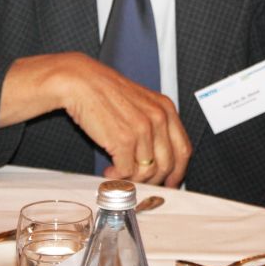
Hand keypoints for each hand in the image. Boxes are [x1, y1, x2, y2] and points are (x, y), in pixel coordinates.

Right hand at [53, 53, 191, 186]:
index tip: (170, 183)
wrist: (81, 83)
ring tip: (119, 172)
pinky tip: (109, 170)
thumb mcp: (141, 103)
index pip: (183, 150)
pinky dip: (117, 177)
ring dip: (132, 179)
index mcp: (166, 109)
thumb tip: (160, 158)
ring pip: (148, 172)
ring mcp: (142, 130)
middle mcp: (158, 118)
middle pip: (168, 165)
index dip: (178, 172)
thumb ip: (155, 126)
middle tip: (138, 181)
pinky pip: (127, 172)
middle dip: (153, 180)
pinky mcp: (123, 140)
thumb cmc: (106, 93)